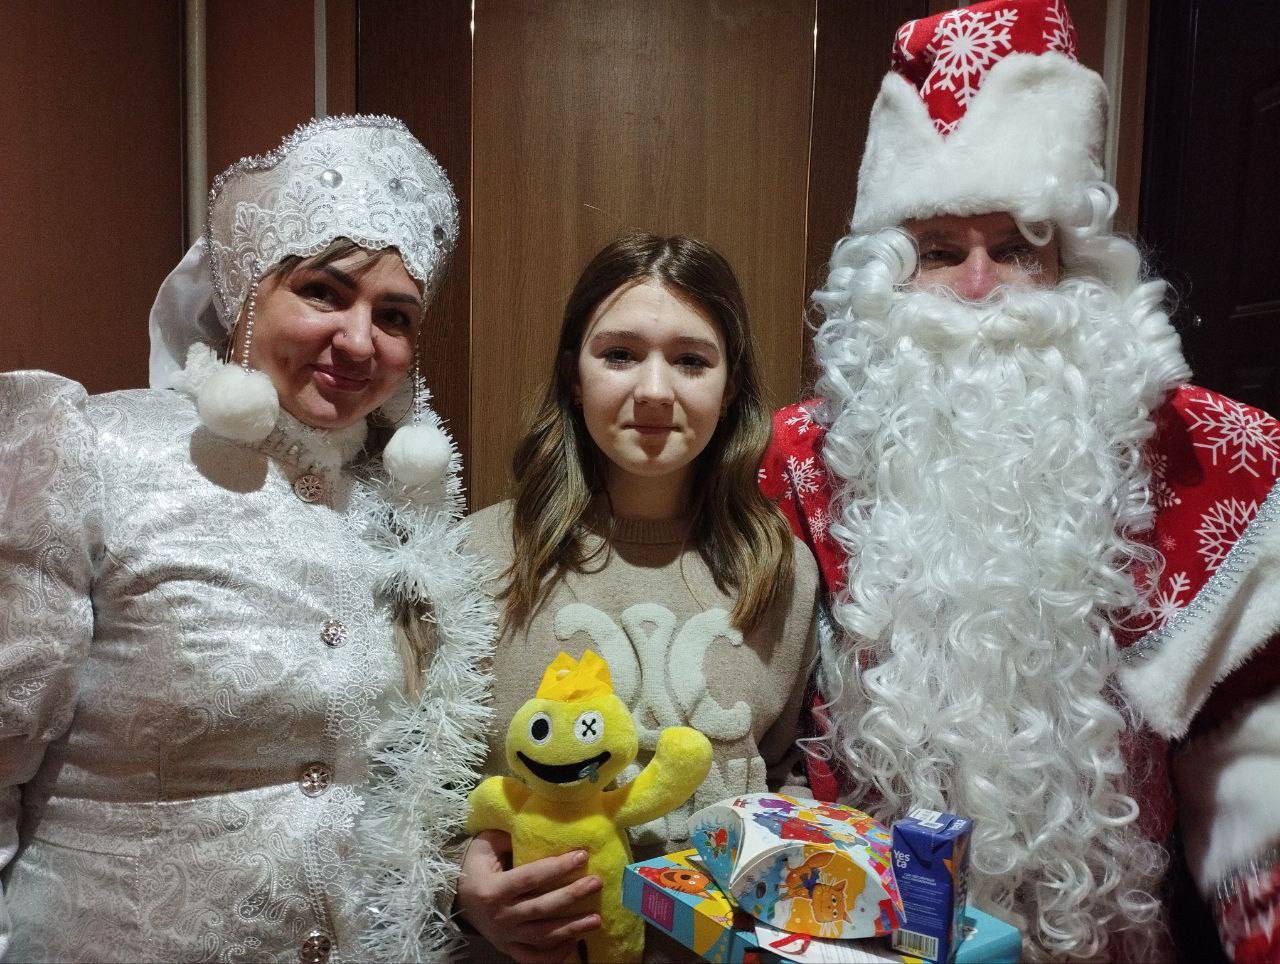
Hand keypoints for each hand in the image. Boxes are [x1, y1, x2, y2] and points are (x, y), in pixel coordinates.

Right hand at [457, 830, 602, 963]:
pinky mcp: (509, 949)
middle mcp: (500, 916)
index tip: (582, 856)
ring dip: (572, 928)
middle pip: (542, 908)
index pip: (530, 878)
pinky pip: (534, 958)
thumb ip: (509, 835)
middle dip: (572, 895)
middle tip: (596, 883)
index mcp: (493, 889)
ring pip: (543, 936)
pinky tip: (575, 943)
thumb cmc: (475, 867)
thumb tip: (539, 826)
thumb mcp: (485, 845)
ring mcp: (505, 936)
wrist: (456, 899)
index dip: (557, 867)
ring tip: (596, 919)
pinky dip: (555, 955)